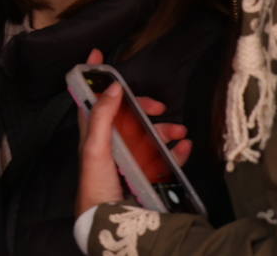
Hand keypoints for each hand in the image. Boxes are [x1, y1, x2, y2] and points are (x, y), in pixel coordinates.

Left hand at [76, 50, 190, 215]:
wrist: (109, 223)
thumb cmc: (95, 186)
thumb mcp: (94, 149)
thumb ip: (102, 117)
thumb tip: (111, 87)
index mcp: (94, 134)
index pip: (92, 99)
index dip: (94, 77)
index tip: (97, 54)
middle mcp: (112, 143)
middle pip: (128, 114)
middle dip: (144, 106)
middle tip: (159, 107)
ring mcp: (131, 158)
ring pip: (150, 135)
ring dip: (166, 130)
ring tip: (179, 133)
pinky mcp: (147, 174)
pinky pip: (165, 158)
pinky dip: (177, 151)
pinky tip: (185, 149)